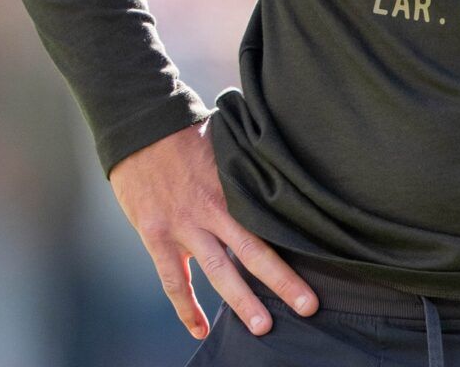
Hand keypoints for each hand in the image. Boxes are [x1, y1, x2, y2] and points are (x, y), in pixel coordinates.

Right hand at [108, 118, 320, 339]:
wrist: (139, 128)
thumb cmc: (187, 133)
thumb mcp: (227, 143)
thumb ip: (249, 166)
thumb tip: (282, 169)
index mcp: (234, 187)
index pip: (271, 221)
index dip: (295, 243)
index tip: (320, 260)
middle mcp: (212, 210)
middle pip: (252, 251)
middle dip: (281, 281)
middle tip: (307, 307)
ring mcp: (183, 226)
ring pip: (217, 271)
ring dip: (241, 301)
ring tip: (263, 328)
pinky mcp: (156, 235)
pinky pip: (173, 280)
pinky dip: (186, 308)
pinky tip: (200, 330)